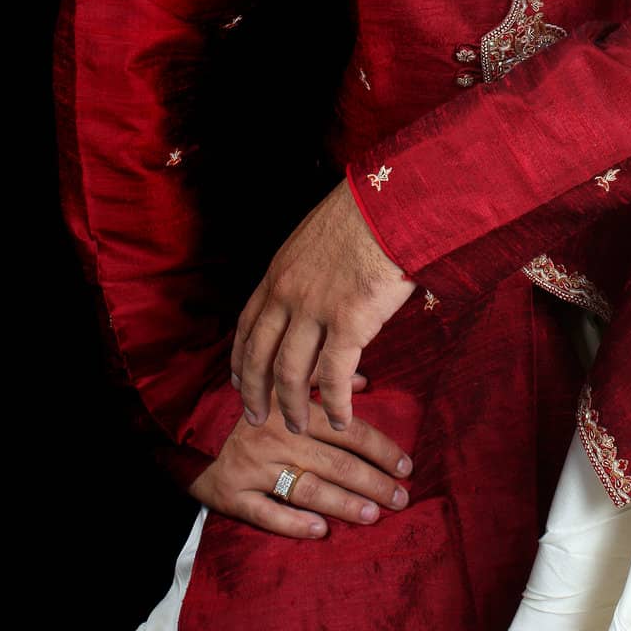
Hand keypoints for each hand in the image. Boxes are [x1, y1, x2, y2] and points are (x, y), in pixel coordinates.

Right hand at [186, 377, 414, 539]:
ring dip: (345, 503)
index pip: (348, 429)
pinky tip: (321, 531)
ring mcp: (254, 467)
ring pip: (308, 488)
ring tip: (374, 516)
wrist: (188, 437)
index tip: (407, 466)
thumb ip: (322, 384)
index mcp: (293, 409)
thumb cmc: (249, 417)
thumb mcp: (282, 391)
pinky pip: (267, 513)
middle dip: (374, 482)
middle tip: (402, 498)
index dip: (381, 448)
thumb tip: (364, 380)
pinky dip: (294, 523)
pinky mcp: (233, 495)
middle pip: (335, 462)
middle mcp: (276, 436)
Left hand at [231, 179, 416, 436]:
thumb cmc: (364, 214)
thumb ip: (307, 269)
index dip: (240, 358)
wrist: (391, 204)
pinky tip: (341, 419)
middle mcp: (288, 294)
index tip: (239, 381)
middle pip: (260, 356)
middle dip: (255, 392)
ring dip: (292, 406)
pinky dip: (334, 404)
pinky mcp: (348, 323)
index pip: (248, 325)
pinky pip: (333, 376)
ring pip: (291, 373)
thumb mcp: (317, 237)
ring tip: (298, 426)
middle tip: (256, 418)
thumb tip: (314, 289)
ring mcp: (315, 310)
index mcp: (279, 272)